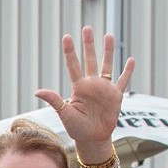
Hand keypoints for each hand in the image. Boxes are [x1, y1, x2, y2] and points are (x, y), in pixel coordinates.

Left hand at [34, 27, 134, 161]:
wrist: (93, 139)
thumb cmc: (77, 128)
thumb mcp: (64, 113)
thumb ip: (55, 100)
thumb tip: (37, 91)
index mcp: (78, 87)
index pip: (73, 65)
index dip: (70, 51)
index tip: (66, 37)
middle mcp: (91, 84)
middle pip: (90, 59)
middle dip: (88, 44)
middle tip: (87, 28)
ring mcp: (104, 88)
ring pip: (107, 65)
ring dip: (108, 51)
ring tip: (108, 35)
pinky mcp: (116, 95)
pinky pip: (123, 80)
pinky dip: (127, 71)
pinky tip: (130, 59)